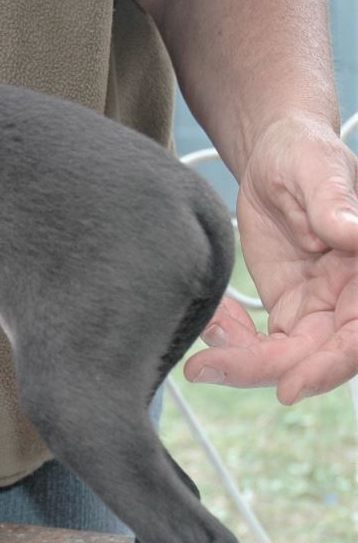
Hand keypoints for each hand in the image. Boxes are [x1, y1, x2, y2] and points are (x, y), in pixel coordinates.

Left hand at [185, 116, 357, 403]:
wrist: (274, 155)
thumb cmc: (304, 153)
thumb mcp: (317, 170)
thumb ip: (335, 204)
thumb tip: (354, 233)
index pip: (357, 334)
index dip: (328, 366)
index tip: (288, 388)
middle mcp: (351, 297)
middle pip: (316, 355)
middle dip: (262, 369)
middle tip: (205, 368)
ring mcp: (319, 306)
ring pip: (285, 357)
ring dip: (240, 362)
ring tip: (200, 352)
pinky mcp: (288, 308)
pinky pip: (261, 344)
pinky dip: (231, 343)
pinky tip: (210, 324)